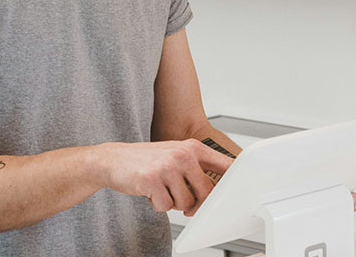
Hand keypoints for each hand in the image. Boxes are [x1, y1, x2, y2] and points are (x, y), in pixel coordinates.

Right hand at [95, 140, 233, 215]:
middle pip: (207, 191)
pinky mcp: (152, 181)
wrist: (112, 159)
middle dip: (197, 202)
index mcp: (192, 147)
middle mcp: (182, 155)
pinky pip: (166, 207)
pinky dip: (159, 205)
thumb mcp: (175, 153)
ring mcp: (167, 167)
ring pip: (186, 202)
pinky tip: (151, 192)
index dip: (235, 179)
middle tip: (186, 202)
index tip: (243, 189)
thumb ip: (196, 166)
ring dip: (174, 203)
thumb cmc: (146, 159)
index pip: (224, 164)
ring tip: (162, 189)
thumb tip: (218, 185)